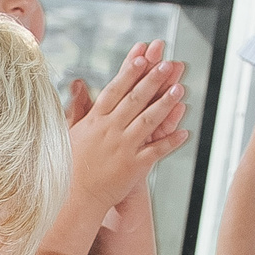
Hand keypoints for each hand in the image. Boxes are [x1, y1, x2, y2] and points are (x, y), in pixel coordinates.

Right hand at [64, 40, 189, 220]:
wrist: (73, 198)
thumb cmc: (70, 165)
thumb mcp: (69, 131)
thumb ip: (78, 106)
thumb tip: (78, 82)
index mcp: (95, 121)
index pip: (115, 91)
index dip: (130, 73)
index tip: (142, 56)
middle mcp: (110, 131)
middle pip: (135, 101)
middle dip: (153, 81)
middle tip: (168, 64)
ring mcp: (123, 148)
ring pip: (148, 122)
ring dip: (165, 104)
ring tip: (179, 88)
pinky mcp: (133, 167)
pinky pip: (155, 151)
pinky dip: (170, 142)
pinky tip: (184, 132)